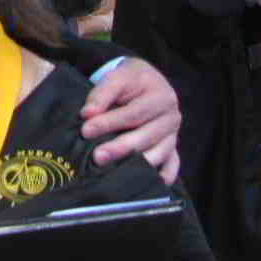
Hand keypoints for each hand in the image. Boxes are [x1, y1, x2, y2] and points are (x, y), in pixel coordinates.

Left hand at [80, 58, 179, 182]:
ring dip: (137, 165)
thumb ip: (101, 93)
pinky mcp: (173, 148)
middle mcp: (172, 117)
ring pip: (159, 153)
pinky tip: (152, 184)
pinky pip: (173, 164)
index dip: (110, 122)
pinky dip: (165, 175)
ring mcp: (173, 135)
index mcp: (161, 96)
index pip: (134, 113)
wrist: (147, 82)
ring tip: (113, 172)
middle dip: (120, 148)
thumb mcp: (117, 77)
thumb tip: (87, 114)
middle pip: (146, 136)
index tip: (86, 130)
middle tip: (97, 157)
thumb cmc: (130, 81)